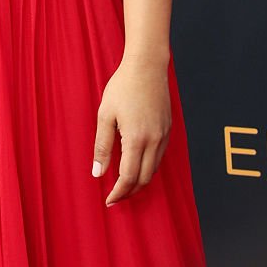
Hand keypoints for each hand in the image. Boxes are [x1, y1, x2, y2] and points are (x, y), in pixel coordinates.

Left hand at [91, 55, 171, 206]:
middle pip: (144, 179)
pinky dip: (148, 167)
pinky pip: (159, 157)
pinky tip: (137, 164)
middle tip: (115, 196)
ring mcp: (164, 135)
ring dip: (140, 181)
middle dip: (130, 192)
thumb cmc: (122, 87)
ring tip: (124, 184)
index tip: (108, 200)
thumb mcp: (105, 114)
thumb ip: (102, 146)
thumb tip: (98, 173)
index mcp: (136, 139)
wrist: (147, 66)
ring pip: (154, 170)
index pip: (128, 178)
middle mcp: (154, 141)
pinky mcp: (168, 129)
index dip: (118, 193)